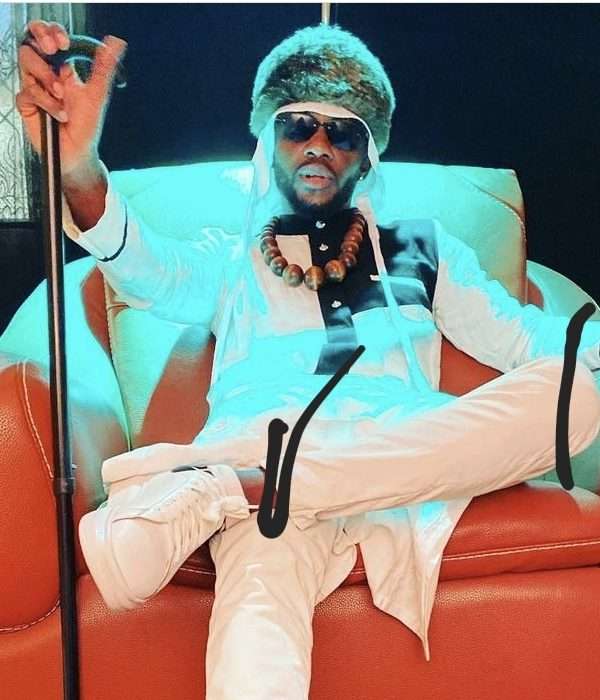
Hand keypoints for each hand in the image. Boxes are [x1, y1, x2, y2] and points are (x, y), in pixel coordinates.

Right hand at [15, 20, 126, 178]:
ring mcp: (34, 87)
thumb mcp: (98, 94)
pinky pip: (28, 91)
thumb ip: (104, 67)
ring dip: (47, 78)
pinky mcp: (26, 102)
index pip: (49, 37)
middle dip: (41, 39)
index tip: (64, 42)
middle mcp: (46, 74)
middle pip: (31, 42)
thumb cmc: (86, 126)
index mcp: (62, 68)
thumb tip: (117, 42)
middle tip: (53, 50)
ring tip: (62, 97)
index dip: (51, 32)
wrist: (77, 152)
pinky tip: (58, 115)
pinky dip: (46, 103)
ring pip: (27, 63)